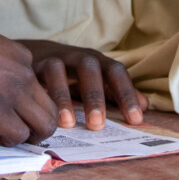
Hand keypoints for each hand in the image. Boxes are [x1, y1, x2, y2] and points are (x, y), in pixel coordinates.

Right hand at [0, 8, 57, 146]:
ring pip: (44, 127)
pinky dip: (4, 141)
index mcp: (23, 57)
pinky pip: (16, 136)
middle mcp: (26, 74)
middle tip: (11, 131)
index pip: (42, 90)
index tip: (8, 111)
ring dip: (23, 138)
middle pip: (52, 111)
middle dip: (36, 128)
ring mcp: (15, 92)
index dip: (26, 107)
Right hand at [20, 40, 147, 130]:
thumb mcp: (98, 81)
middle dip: (94, 96)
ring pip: (58, 72)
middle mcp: (78, 57)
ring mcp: (54, 59)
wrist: (40, 54)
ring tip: (67, 124)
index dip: (126, 94)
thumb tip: (145, 106)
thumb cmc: (75, 75)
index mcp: (99, 62)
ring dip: (63, 97)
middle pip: (90, 69)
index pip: (116, 73)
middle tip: (97, 125)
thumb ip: (118, 93)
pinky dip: (39, 96)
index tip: (135, 120)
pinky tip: (42, 114)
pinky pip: (35, 79)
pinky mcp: (33, 66)